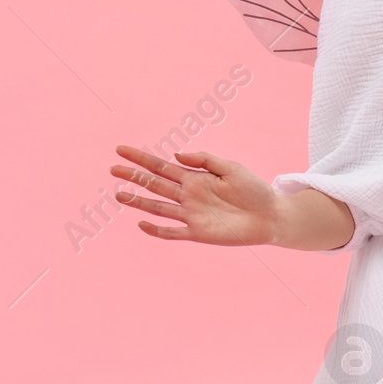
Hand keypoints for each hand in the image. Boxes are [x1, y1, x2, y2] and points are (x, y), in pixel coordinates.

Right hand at [109, 144, 278, 245]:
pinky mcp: (198, 233)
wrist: (270, 215)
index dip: (141, 158)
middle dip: (134, 177)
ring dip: (139, 202)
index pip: (162, 166)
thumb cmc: (253, 189)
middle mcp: (189, 195)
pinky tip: (142, 225)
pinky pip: (173, 232)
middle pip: (155, 185)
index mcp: (195, 178)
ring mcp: (191, 215)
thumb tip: (176, 156)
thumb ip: (205, 160)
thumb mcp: (231, 167)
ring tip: (119, 195)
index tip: (121, 150)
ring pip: (158, 207)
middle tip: (113, 169)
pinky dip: (157, 231)